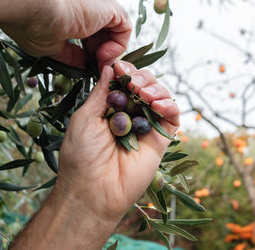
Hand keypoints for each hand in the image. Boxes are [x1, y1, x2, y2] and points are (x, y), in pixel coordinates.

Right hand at [1, 0, 131, 70]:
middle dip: (100, 48)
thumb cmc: (29, 21)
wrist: (30, 4)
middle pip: (102, 23)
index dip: (87, 44)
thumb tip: (82, 65)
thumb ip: (69, 53)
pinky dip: (118, 46)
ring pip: (114, 25)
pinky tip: (102, 55)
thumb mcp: (50, 43)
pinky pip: (124, 27)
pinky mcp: (108, 4)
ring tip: (98, 63)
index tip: (83, 60)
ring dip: (109, 49)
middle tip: (94, 66)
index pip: (85, 19)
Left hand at [54, 61, 179, 222]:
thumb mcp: (85, 117)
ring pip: (161, 96)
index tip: (120, 66)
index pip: (125, 81)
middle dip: (141, 77)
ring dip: (155, 88)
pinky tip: (157, 104)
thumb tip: (111, 66)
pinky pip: (172, 117)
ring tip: (143, 94)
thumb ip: (101, 92)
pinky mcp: (161, 140)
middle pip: (145, 84)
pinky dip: (169, 105)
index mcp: (111, 108)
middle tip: (132, 84)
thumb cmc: (81, 155)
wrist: (93, 190)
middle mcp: (131, 114)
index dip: (126, 71)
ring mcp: (147, 126)